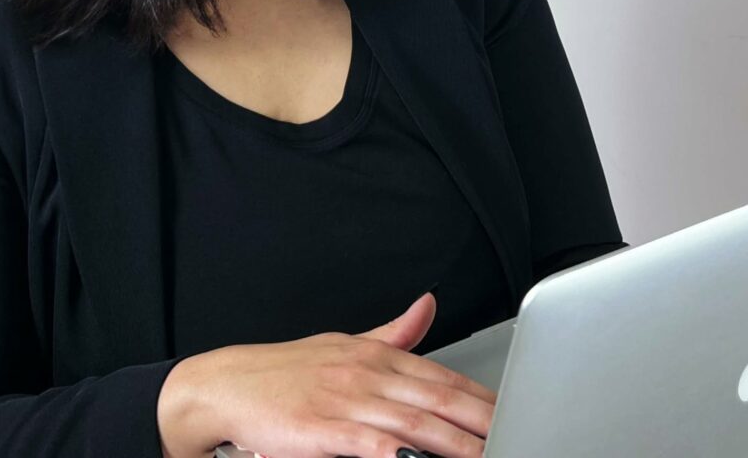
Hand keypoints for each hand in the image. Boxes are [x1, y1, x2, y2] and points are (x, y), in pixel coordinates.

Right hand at [157, 292, 495, 457]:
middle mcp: (367, 374)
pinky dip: (400, 455)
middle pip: (438, 401)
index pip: (441, 377)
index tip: (513, 413)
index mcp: (375, 355)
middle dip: (484, 423)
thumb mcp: (344, 342)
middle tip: (519, 434)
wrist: (228, 384)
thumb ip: (394, 332)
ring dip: (458, 444)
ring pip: (416, 426)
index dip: (482, 398)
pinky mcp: (325, 432)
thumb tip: (428, 305)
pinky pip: (372, 446)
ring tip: (488, 455)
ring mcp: (347, 403)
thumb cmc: (286, 372)